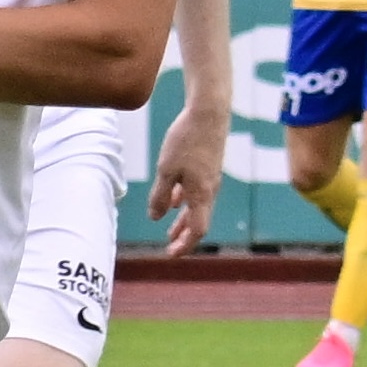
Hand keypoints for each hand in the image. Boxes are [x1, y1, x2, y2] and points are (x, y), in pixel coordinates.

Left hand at [148, 105, 226, 254]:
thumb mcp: (166, 170)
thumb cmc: (186, 140)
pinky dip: (185, 200)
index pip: (197, 230)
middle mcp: (210, 190)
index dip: (184, 245)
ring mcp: (210, 178)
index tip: (170, 254)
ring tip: (170, 229)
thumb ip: (160, 195)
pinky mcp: (208, 167)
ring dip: (183, 220)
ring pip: (197, 206)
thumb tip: (155, 217)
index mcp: (201, 194)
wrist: (208, 112)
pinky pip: (197, 191)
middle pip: (198, 221)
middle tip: (169, 248)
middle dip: (183, 236)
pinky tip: (174, 200)